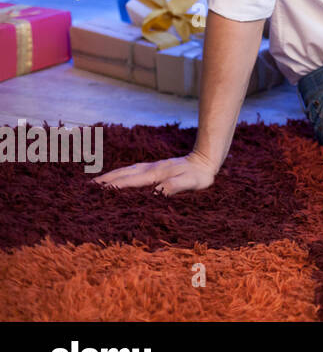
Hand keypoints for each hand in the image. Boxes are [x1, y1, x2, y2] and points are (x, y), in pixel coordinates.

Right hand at [92, 151, 218, 196]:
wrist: (206, 160)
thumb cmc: (200, 175)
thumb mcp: (192, 182)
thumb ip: (176, 185)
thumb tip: (158, 191)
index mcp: (156, 174)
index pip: (131, 181)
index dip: (115, 186)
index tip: (98, 190)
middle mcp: (150, 169)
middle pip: (123, 174)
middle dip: (106, 180)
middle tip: (87, 188)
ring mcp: (151, 167)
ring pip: (126, 171)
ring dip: (111, 176)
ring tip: (95, 182)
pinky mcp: (154, 167)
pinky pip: (132, 171)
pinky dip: (121, 174)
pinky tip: (116, 177)